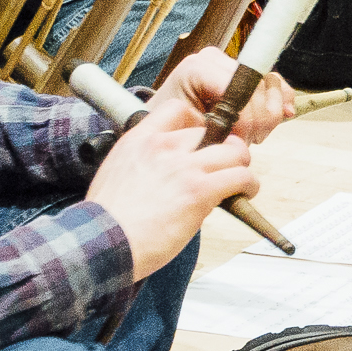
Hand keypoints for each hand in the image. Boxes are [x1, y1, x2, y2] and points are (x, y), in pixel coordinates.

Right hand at [85, 93, 261, 279]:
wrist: (103, 241)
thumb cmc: (107, 219)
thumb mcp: (116, 173)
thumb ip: (142, 162)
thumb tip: (163, 171)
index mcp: (140, 139)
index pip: (178, 109)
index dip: (196, 121)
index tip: (202, 138)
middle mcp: (164, 147)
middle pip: (212, 131)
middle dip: (221, 149)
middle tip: (222, 166)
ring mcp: (184, 167)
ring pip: (234, 152)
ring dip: (241, 165)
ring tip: (240, 180)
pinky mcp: (200, 191)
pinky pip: (240, 176)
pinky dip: (249, 185)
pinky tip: (245, 193)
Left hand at [154, 44, 293, 145]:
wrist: (168, 126)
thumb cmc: (175, 130)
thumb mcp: (190, 132)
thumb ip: (216, 129)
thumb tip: (242, 135)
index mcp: (197, 67)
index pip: (240, 87)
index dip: (246, 117)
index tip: (237, 139)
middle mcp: (216, 59)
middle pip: (259, 86)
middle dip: (257, 120)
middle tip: (243, 141)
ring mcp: (233, 64)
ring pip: (272, 86)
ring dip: (267, 117)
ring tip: (249, 134)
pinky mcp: (249, 74)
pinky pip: (278, 85)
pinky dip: (281, 103)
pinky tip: (276, 118)